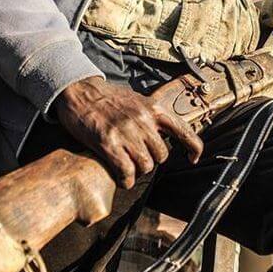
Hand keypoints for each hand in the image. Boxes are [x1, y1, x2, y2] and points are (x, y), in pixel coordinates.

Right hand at [53, 76, 203, 188]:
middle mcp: (143, 120)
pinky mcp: (108, 143)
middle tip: (139, 159)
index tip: (192, 159)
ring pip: (146, 165)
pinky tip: (121, 178)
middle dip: (151, 160)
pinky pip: (126, 171)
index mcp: (153, 109)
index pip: (183, 131)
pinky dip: (125, 180)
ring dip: (138, 171)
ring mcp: (126, 132)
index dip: (193, 148)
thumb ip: (152, 117)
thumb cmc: (107, 98)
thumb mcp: (137, 101)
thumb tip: (165, 134)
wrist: (79, 92)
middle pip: (161, 155)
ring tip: (128, 167)